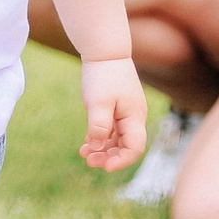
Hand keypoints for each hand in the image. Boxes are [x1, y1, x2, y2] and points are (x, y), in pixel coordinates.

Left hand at [78, 57, 147, 171]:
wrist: (105, 51)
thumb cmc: (103, 75)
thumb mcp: (98, 103)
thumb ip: (98, 127)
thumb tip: (96, 149)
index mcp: (134, 118)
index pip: (135, 149)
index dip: (121, 161)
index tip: (104, 167)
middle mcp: (134, 117)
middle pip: (127, 147)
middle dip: (108, 157)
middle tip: (88, 160)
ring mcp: (127, 113)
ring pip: (119, 139)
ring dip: (103, 149)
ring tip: (84, 153)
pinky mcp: (119, 108)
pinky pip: (113, 129)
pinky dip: (101, 137)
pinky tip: (87, 141)